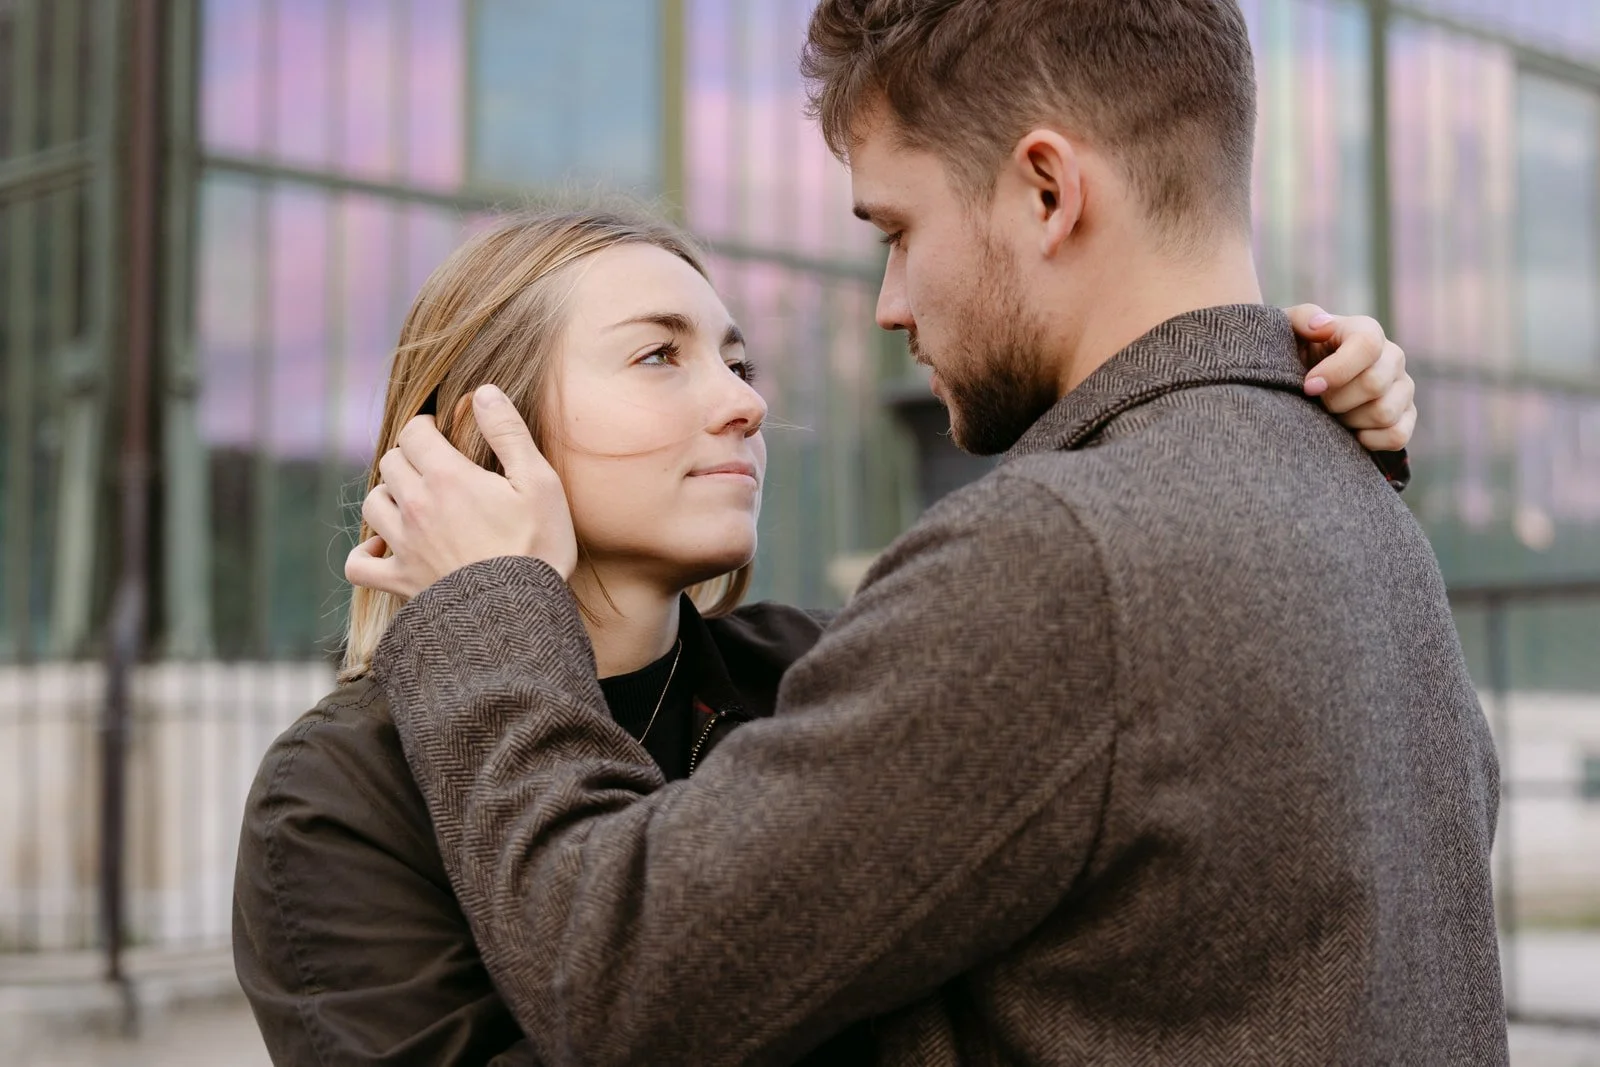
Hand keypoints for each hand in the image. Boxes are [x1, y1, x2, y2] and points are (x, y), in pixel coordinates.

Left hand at [345, 385, 577, 598]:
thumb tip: (481, 392)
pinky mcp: (399, 581)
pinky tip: (385, 546)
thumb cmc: (538, 547)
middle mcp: (415, 505)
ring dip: (389, 496)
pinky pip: (358, 565)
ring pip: (372, 503)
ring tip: (415, 502)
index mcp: (447, 476)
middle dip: (410, 458)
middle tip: (437, 468)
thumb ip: (508, 432)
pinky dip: (365, 553)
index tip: (445, 434)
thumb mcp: (539, 482)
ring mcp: (403, 545)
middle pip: (391, 462)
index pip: (414, 431)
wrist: (520, 614)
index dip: (428, 426)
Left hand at [1286, 304, 1415, 452]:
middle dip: (1336, 400)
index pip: (1367, 345)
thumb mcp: (1287, 330)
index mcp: (1366, 332)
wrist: (1300, 385)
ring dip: (1349, 421)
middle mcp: (1392, 357)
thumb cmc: (1293, 354)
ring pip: (1385, 413)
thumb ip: (1302, 318)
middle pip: (1374, 384)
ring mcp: (1403, 388)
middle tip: (1317, 401)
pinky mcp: (1406, 417)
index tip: (1308, 386)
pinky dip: (1369, 440)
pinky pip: (1397, 436)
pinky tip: (1349, 432)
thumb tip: (1322, 326)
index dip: (1337, 370)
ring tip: (1331, 414)